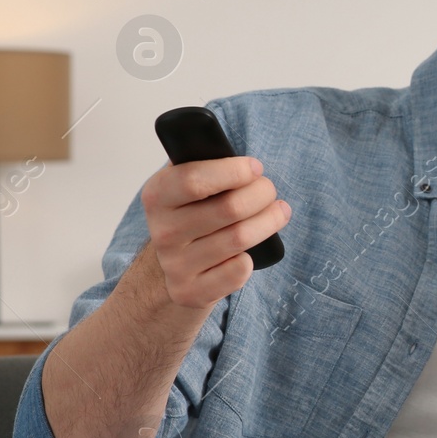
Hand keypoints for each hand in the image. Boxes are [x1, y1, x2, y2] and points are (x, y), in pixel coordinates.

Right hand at [141, 157, 291, 309]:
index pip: (194, 180)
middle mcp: (162, 232)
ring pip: (240, 238)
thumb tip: (227, 147)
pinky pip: (237, 271)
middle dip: (262, 194)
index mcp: (158, 196)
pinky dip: (252, 259)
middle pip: (229, 208)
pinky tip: (252, 250)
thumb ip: (200, 161)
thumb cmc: (192, 215)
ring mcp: (175, 265)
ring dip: (269, 221)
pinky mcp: (191, 291)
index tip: (255, 167)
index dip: (233, 171)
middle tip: (270, 190)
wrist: (176, 268)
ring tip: (278, 211)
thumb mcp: (185, 184)